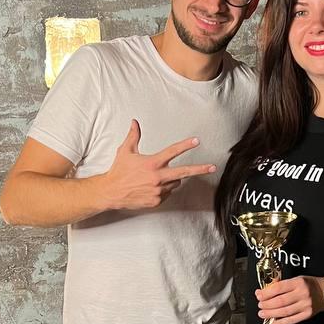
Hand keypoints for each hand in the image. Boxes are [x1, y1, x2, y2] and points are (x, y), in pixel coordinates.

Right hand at [100, 120, 215, 210]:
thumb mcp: (125, 151)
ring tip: (156, 177)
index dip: (185, 144)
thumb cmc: (118, 171)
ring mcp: (158, 190)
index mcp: (152, 163)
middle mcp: (157, 177)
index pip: (172, 151)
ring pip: (175, 183)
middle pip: (184, 172)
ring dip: (172, 179)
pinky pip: (167, 193)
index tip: (196, 141)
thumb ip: (133, 136)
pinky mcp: (157, 200)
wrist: (111, 192)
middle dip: (200, 169)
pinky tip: (152, 187)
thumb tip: (134, 122)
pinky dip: (164, 189)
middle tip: (212, 167)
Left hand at [256, 275, 323, 323]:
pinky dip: (281, 323)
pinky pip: (292, 320)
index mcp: (298, 283)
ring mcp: (305, 305)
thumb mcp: (297, 279)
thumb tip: (265, 290)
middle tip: (260, 306)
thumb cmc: (310, 285)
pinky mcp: (307, 314)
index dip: (266, 293)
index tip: (259, 295)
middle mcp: (302, 294)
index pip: (278, 288)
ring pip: (284, 312)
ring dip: (271, 314)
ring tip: (263, 314)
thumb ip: (282, 284)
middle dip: (267, 305)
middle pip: (280, 301)